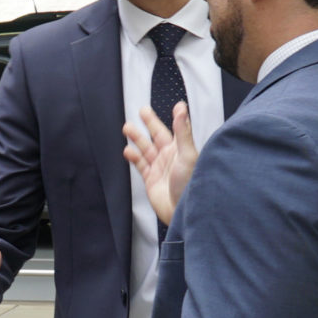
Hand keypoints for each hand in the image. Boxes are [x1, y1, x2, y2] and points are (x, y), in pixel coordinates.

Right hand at [123, 101, 197, 224]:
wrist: (181, 211)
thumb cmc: (190, 184)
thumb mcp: (188, 155)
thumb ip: (182, 132)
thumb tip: (181, 109)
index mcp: (181, 150)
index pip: (175, 130)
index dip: (174, 118)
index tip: (174, 106)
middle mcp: (170, 157)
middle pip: (157, 136)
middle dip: (149, 124)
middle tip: (142, 111)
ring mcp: (159, 168)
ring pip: (146, 149)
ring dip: (137, 138)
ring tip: (127, 128)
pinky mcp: (150, 180)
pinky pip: (140, 165)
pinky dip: (133, 157)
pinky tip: (127, 150)